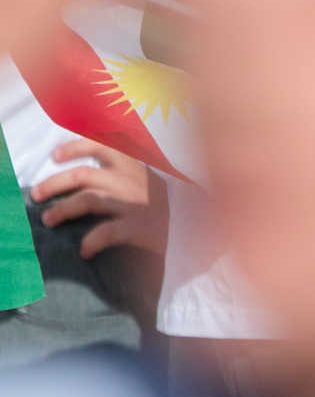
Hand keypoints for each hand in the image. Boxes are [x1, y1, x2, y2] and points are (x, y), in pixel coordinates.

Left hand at [30, 141, 168, 259]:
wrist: (196, 239)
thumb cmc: (168, 213)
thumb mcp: (151, 184)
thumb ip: (127, 172)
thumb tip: (88, 171)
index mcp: (136, 168)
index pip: (103, 146)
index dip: (75, 147)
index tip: (55, 156)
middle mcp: (134, 182)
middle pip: (83, 175)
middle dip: (53, 184)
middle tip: (36, 194)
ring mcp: (137, 205)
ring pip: (88, 199)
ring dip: (62, 209)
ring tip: (48, 219)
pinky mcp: (140, 228)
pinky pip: (105, 232)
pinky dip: (90, 241)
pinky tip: (84, 251)